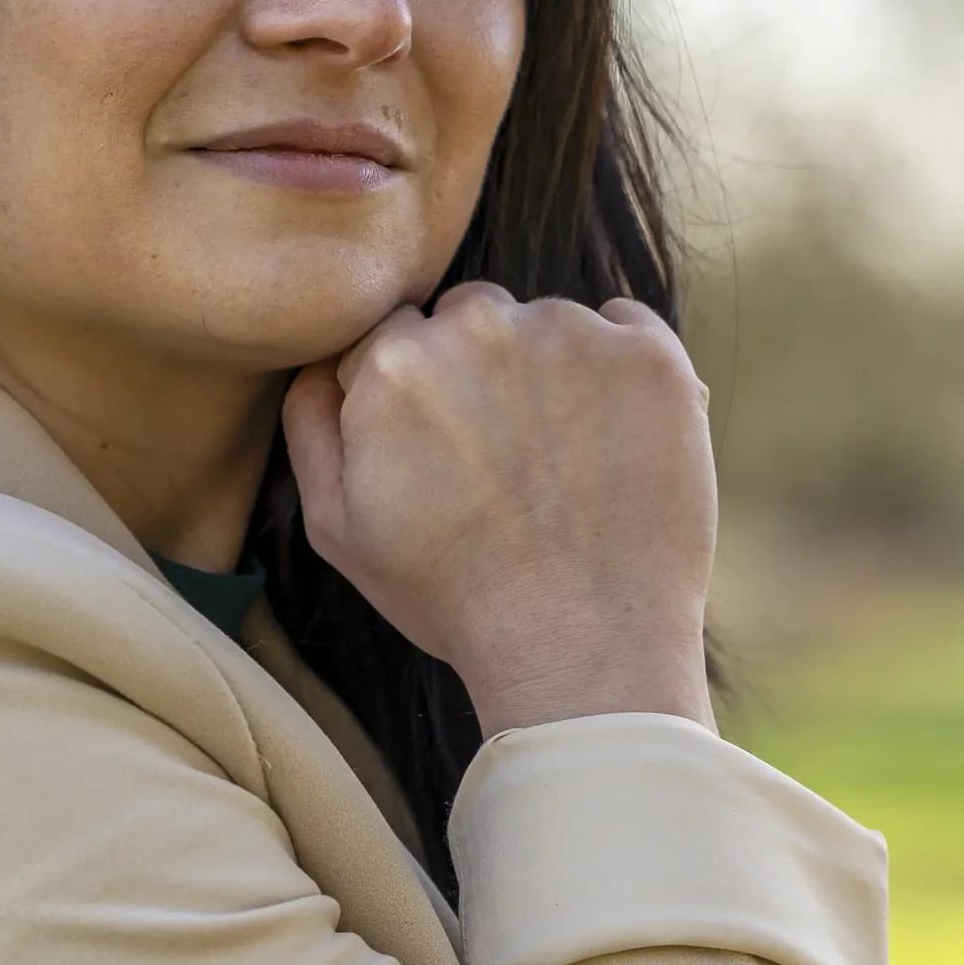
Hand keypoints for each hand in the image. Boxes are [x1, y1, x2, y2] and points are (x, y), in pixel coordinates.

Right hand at [280, 284, 717, 737]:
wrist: (582, 648)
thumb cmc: (454, 600)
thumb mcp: (338, 530)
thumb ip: (312, 427)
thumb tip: (321, 362)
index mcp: (396, 363)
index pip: (396, 334)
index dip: (417, 393)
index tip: (444, 448)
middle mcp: (481, 327)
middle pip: (470, 315)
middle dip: (479, 368)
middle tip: (504, 457)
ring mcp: (573, 334)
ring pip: (548, 321)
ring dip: (551, 367)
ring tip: (563, 464)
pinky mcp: (651, 356)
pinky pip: (628, 325)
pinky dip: (621, 368)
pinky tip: (612, 440)